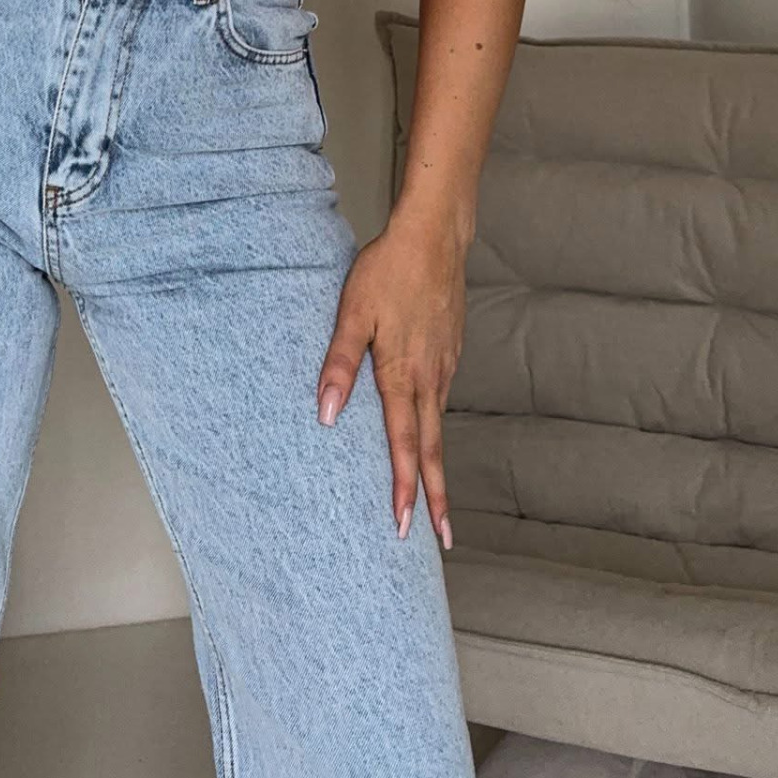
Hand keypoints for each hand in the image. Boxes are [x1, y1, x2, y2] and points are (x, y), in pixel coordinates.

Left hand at [314, 209, 468, 548]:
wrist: (434, 237)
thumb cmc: (387, 271)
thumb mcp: (352, 313)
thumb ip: (338, 364)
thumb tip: (326, 413)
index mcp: (403, 373)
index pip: (404, 444)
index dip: (405, 488)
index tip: (406, 526)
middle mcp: (430, 378)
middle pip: (432, 448)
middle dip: (435, 497)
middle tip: (441, 540)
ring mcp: (446, 366)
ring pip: (439, 426)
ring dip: (436, 466)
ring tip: (434, 499)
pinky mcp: (451, 352)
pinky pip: (443, 401)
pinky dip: (437, 430)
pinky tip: (429, 435)